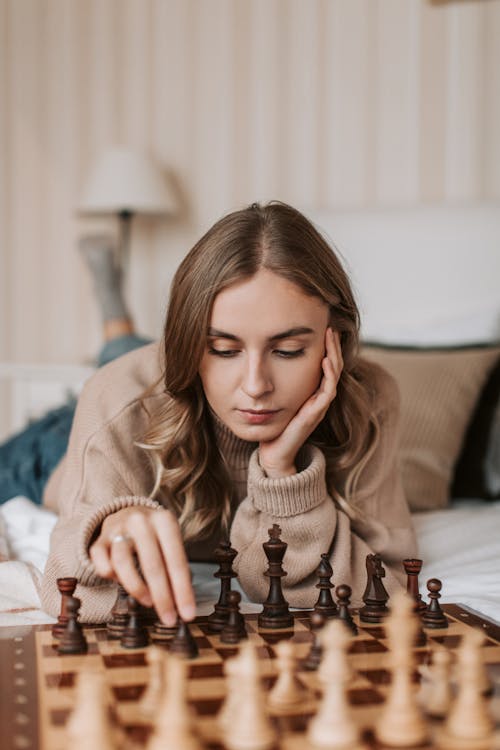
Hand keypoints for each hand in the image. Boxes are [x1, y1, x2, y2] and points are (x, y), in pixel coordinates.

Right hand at [89, 506, 195, 625]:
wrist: (126, 512)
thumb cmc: (154, 534)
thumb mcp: (170, 542)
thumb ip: (175, 568)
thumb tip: (182, 604)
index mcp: (164, 520)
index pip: (176, 560)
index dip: (182, 590)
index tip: (187, 614)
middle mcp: (140, 521)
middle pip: (152, 565)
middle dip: (162, 597)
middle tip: (168, 619)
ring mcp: (117, 529)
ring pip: (122, 564)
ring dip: (137, 588)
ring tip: (148, 601)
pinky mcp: (99, 540)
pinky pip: (101, 564)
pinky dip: (110, 576)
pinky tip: (119, 580)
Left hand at [258, 328, 342, 476]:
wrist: (273, 451)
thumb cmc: (273, 426)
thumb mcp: (276, 398)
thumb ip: (277, 383)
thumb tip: (266, 360)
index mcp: (312, 393)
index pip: (325, 365)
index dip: (327, 347)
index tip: (324, 329)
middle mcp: (319, 398)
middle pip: (333, 366)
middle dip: (333, 346)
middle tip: (331, 327)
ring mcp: (319, 406)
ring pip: (334, 376)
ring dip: (334, 355)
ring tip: (331, 338)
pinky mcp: (314, 414)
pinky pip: (327, 391)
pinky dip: (328, 375)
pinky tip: (325, 361)